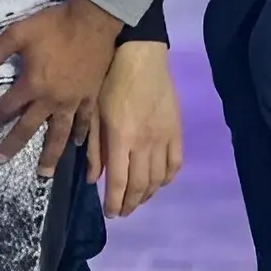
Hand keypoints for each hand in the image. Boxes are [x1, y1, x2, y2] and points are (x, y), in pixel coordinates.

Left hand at [0, 0, 124, 173]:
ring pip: (60, 134)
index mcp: (33, 84)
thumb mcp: (18, 32)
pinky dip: (81, 136)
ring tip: (44, 174)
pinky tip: (77, 146)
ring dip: (51, 155)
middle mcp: (52, 100)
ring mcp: (74, 101)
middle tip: (1, 160)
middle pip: (30, 127)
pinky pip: (86, 123)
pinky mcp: (91, 98)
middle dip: (13, 144)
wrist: (93, 21)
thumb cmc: (54, 26)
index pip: (7, 106)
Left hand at [85, 41, 182, 217]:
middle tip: (122, 212)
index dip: (115, 202)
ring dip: (148, 195)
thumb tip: (93, 179)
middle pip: (141, 185)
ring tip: (137, 201)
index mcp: (121, 137)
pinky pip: (176, 164)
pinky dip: (167, 179)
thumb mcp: (94, 112)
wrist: (141, 57)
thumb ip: (95, 148)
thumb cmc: (110, 80)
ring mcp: (164, 138)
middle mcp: (145, 142)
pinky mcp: (177, 131)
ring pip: (159, 179)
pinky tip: (158, 183)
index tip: (110, 213)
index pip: (120, 181)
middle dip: (130, 204)